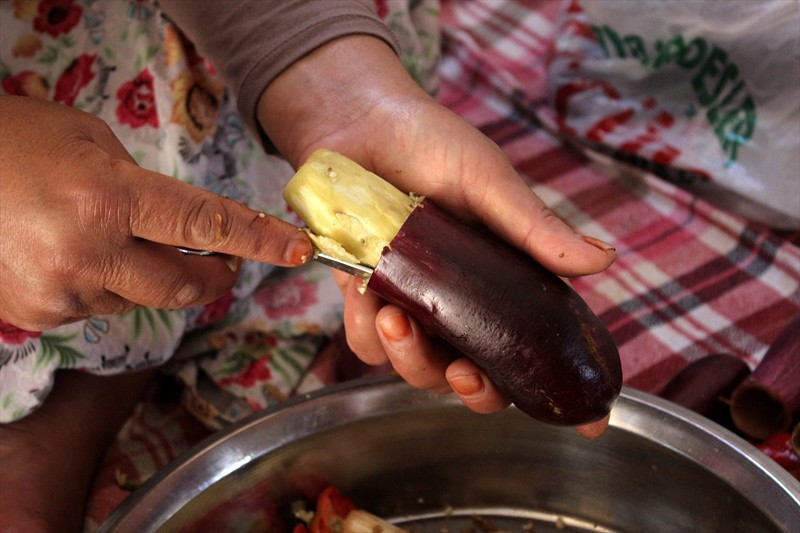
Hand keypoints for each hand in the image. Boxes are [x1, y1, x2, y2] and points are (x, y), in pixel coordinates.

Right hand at [0, 95, 311, 330]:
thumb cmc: (15, 142)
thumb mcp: (91, 141)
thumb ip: (144, 185)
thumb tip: (185, 224)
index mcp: (109, 196)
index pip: (206, 224)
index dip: (259, 239)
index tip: (297, 250)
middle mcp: (90, 252)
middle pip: (184, 284)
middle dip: (214, 277)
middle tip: (225, 265)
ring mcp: (62, 291)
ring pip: (139, 297)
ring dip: (146, 275)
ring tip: (111, 239)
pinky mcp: (38, 315)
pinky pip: (96, 307)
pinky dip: (102, 285)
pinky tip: (73, 256)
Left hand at [258, 37, 615, 421]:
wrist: (357, 121)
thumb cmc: (430, 142)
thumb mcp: (488, 181)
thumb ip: (533, 227)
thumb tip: (603, 261)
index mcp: (502, 279)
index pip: (537, 342)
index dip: (560, 384)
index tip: (591, 422)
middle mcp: (461, 301)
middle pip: (475, 376)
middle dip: (471, 389)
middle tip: (461, 371)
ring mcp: (413, 303)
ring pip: (417, 370)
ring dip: (410, 359)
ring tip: (395, 316)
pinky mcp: (364, 297)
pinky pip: (366, 342)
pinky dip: (365, 326)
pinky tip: (362, 290)